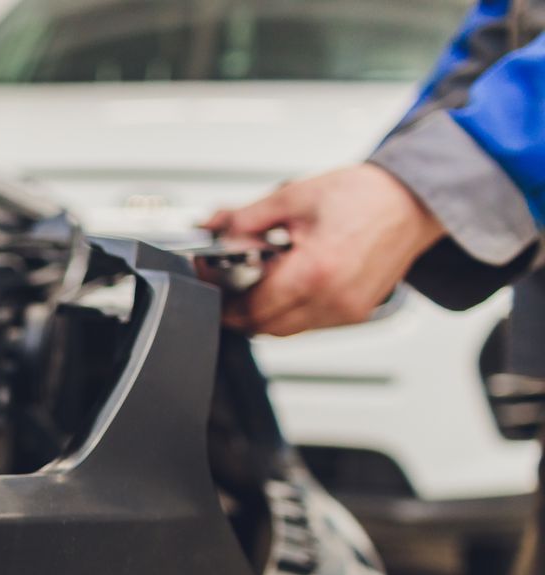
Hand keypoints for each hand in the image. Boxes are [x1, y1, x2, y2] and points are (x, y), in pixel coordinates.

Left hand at [202, 164, 443, 335]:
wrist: (412, 201)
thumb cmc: (364, 196)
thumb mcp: (295, 197)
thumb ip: (246, 219)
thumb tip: (212, 228)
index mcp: (315, 271)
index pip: (250, 308)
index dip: (223, 298)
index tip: (212, 281)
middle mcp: (332, 298)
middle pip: (263, 326)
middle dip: (240, 308)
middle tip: (230, 283)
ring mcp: (346, 311)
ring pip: (285, 330)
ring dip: (265, 312)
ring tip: (263, 279)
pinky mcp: (355, 314)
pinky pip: (309, 324)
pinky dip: (291, 311)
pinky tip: (291, 283)